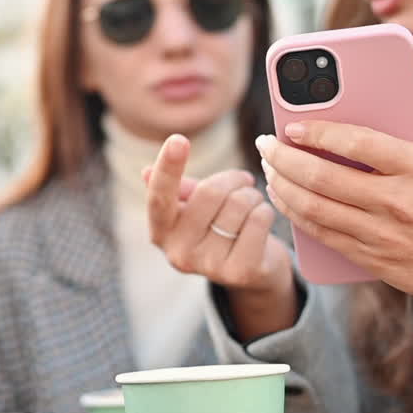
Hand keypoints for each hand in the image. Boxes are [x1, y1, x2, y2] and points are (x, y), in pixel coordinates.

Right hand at [144, 134, 296, 339]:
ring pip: (239, 203)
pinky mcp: (241, 272)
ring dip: (252, 195)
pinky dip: (265, 210)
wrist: (253, 272)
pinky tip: (262, 219)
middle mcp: (179, 253)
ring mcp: (210, 266)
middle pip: (210, 192)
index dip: (168, 168)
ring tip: (252, 203)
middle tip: (243, 181)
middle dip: (233, 179)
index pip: (159, 197)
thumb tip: (146, 173)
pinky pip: (259, 219)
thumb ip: (176, 190)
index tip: (178, 140)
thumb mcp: (194, 208)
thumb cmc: (219, 228)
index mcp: (161, 233)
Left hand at [256, 59, 412, 361]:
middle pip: (325, 178)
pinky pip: (322, 235)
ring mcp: (382, 235)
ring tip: (269, 168)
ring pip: (315, 209)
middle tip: (266, 144)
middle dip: (285, 159)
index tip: (292, 125)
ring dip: (282, 187)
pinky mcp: (371, 259)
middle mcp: (398, 203)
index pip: (358, 145)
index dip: (319, 134)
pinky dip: (296, 215)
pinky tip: (284, 198)